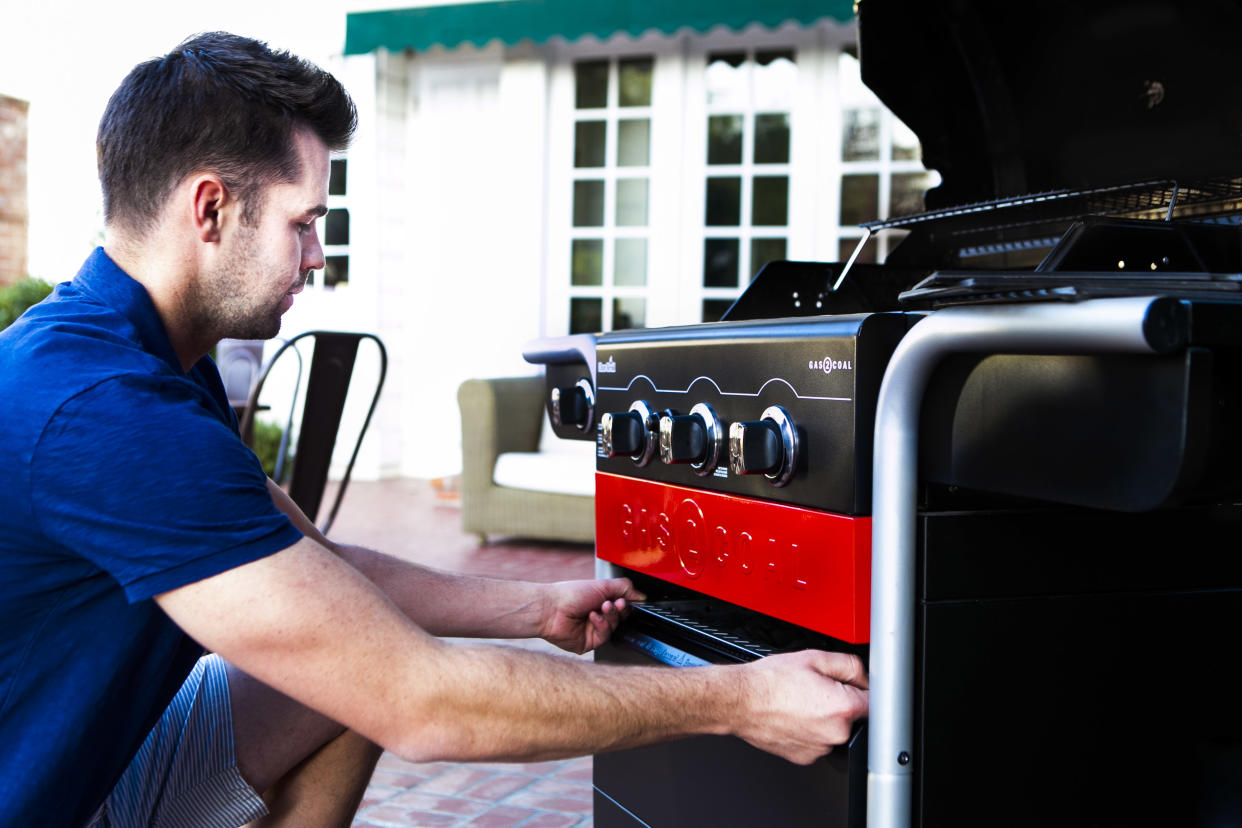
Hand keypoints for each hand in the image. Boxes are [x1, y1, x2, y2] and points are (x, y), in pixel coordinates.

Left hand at [538, 578, 643, 653]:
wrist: (551, 609)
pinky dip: (602, 626)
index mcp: (600, 601)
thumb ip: (624, 587)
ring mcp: (593, 630)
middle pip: (620, 617)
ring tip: (603, 607)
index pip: (622, 605)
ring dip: (611, 617)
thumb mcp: (602, 585)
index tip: (628, 599)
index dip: (627, 603)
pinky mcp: (589, 643)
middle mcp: (597, 615)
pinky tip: (593, 617)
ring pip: (614, 627)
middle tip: (617, 603)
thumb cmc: (570, 594)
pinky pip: (604, 637)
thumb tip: (640, 595)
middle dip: (620, 610)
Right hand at [734, 650, 868, 764]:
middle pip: (852, 716)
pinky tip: (794, 715)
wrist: (740, 701)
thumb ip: (849, 665)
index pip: (873, 700)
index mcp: (843, 707)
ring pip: (833, 730)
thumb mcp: (814, 658)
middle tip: (816, 688)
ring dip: (824, 717)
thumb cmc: (770, 681)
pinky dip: (810, 730)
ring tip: (800, 702)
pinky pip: (817, 741)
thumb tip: (863, 675)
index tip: (853, 686)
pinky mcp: (805, 757)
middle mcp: (835, 733)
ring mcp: (820, 748)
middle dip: (840, 701)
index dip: (863, 688)